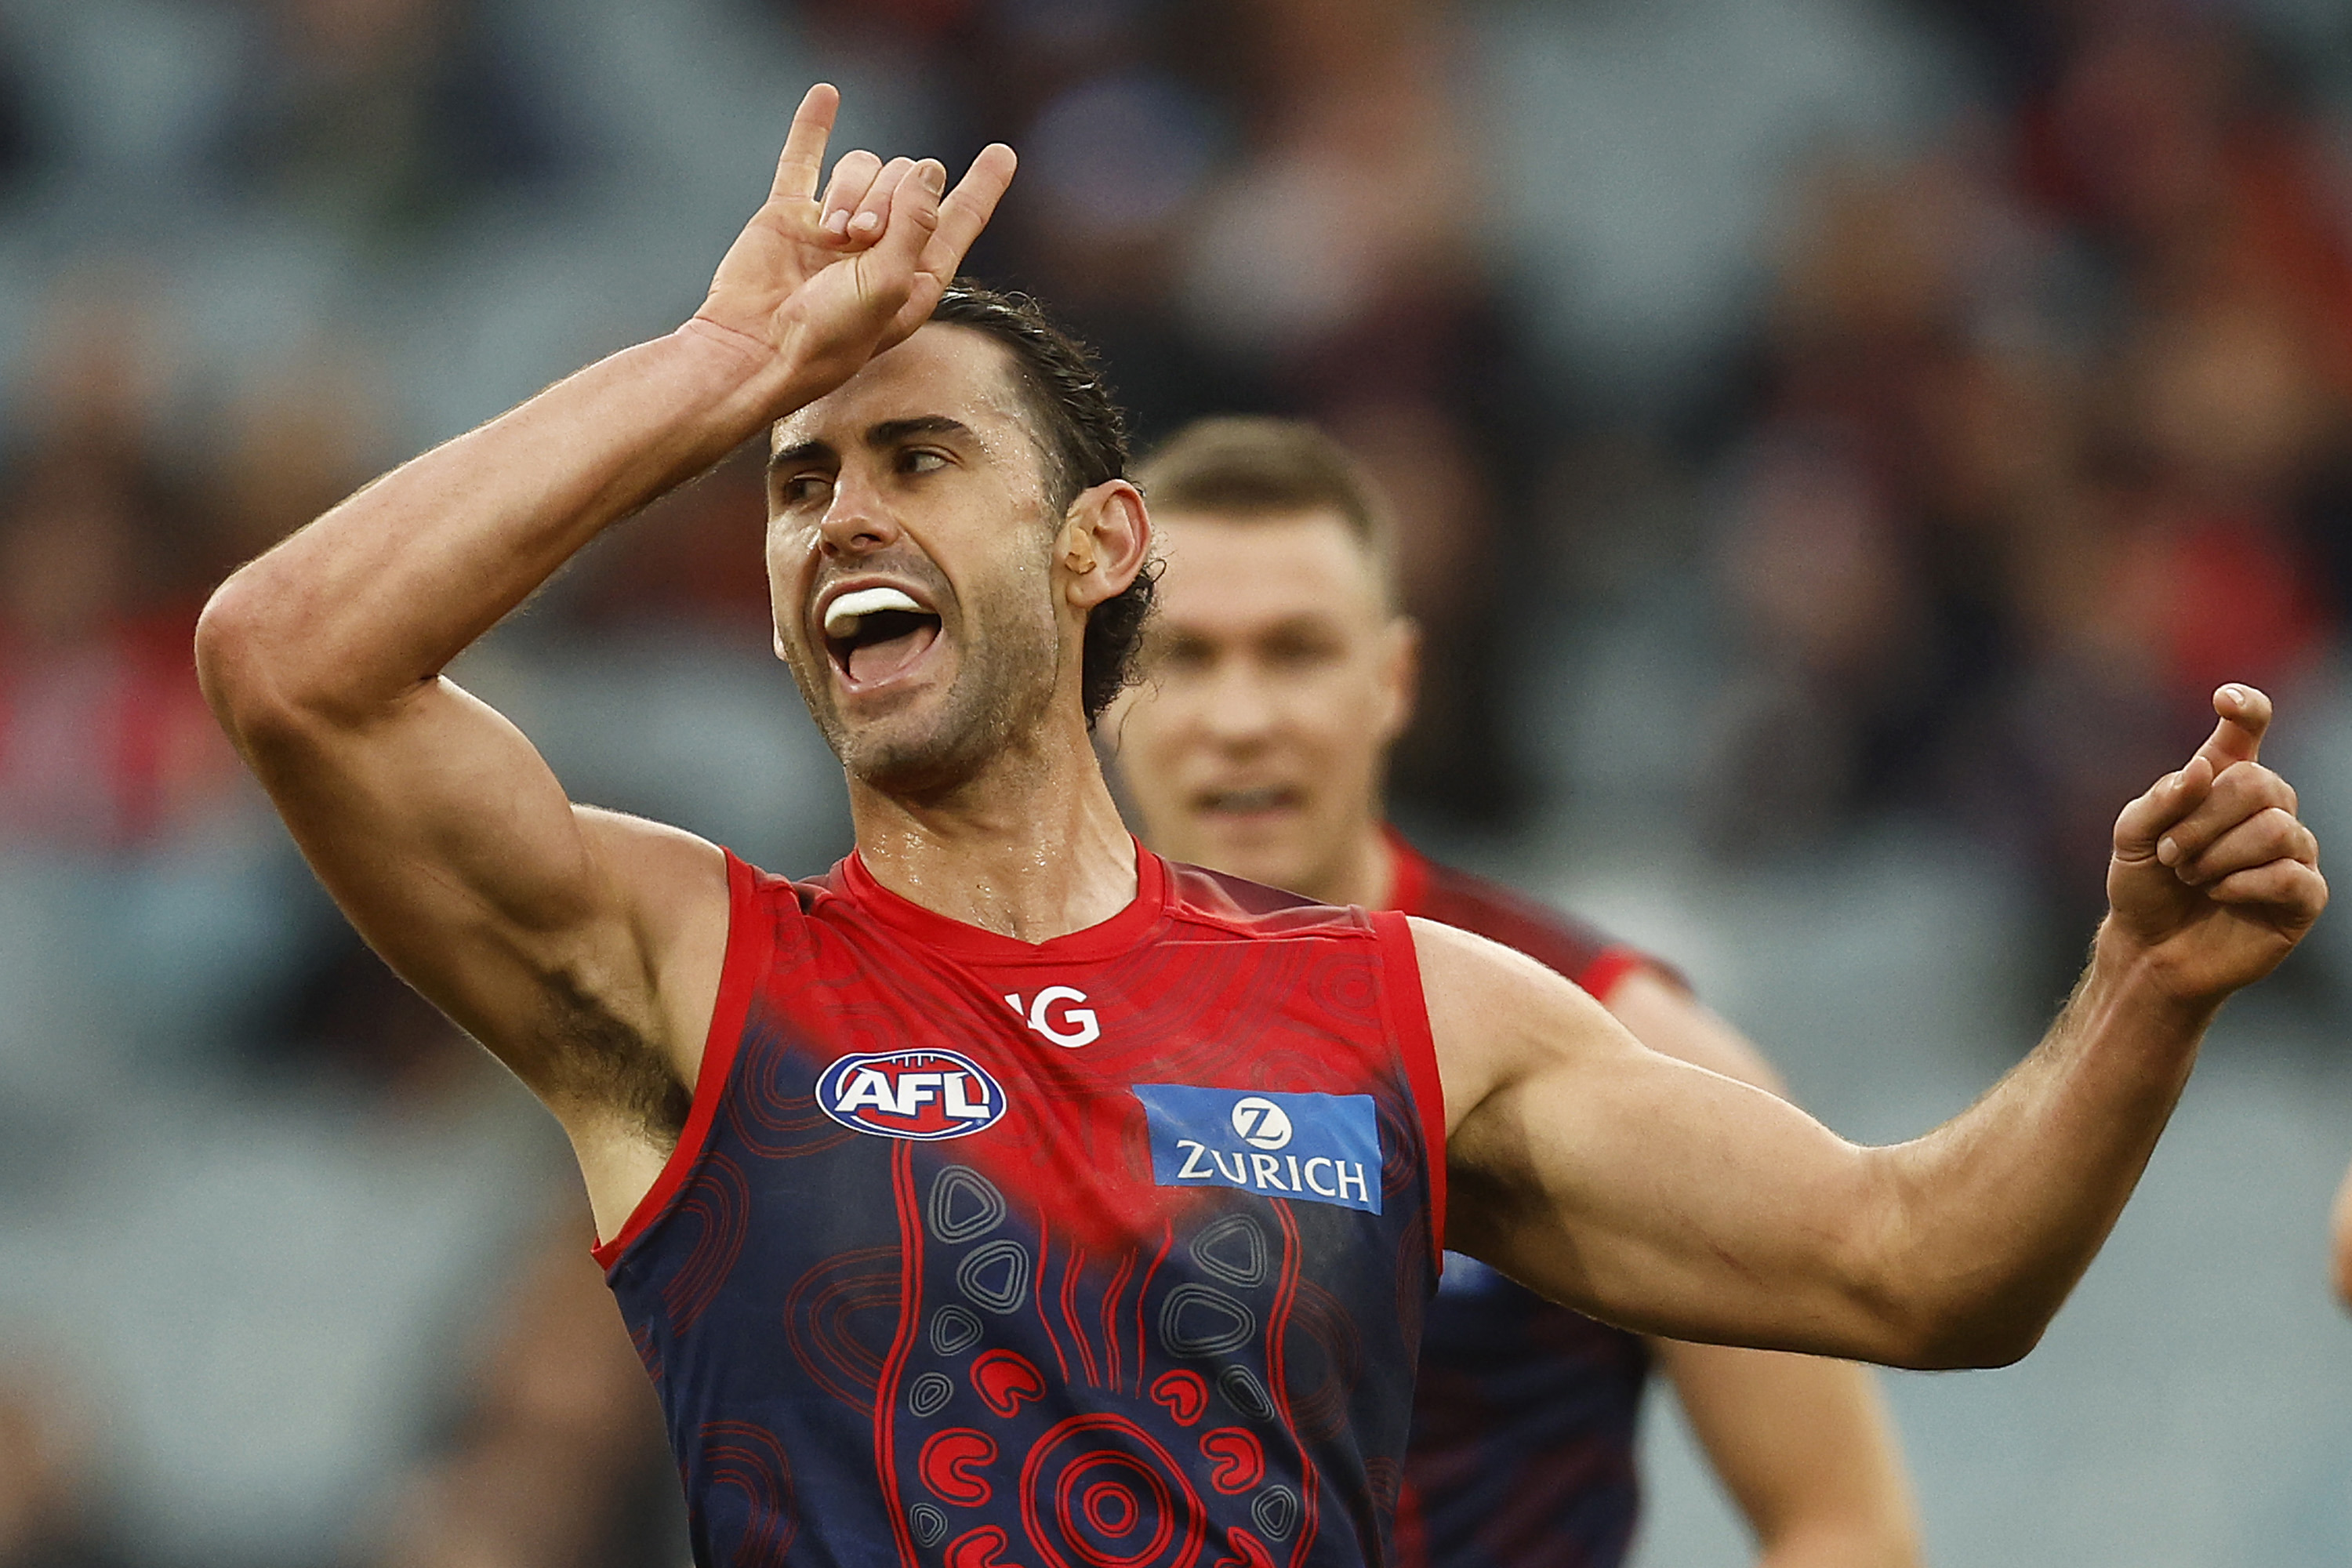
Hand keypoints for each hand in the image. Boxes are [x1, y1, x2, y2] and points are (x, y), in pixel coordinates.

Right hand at [689, 84, 1016, 405]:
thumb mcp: (889, 285)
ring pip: (860, 169)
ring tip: (831, 237)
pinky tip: (826, 95)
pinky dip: (812, 127)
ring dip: (849, 194)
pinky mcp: (790, 215)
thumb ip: (915, 224)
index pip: (960, 219)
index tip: (1003, 154)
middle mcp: (881, 248)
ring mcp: (834, 228)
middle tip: (861, 238)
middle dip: (888, 199)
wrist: (755, 349)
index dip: (982, 186)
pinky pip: (803, 160)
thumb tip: (930, 166)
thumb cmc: (829, 337)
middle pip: (905, 181)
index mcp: (916, 273)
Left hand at [2105, 684, 2326, 1003]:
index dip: (2246, 709)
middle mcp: (2266, 811)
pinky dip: (2242, 884)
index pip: (2247, 733)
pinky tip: (2220, 895)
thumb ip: (2161, 800)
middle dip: (2204, 820)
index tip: (2225, 700)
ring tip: (2192, 878)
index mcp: (2223, 785)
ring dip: (2219, 855)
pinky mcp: (2303, 896)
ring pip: (2277, 828)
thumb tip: (2203, 768)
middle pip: (2260, 784)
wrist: (2148, 948)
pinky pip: (2289, 874)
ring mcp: (2291, 852)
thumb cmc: (2143, 887)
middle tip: (2170, 855)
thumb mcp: (2130, 838)